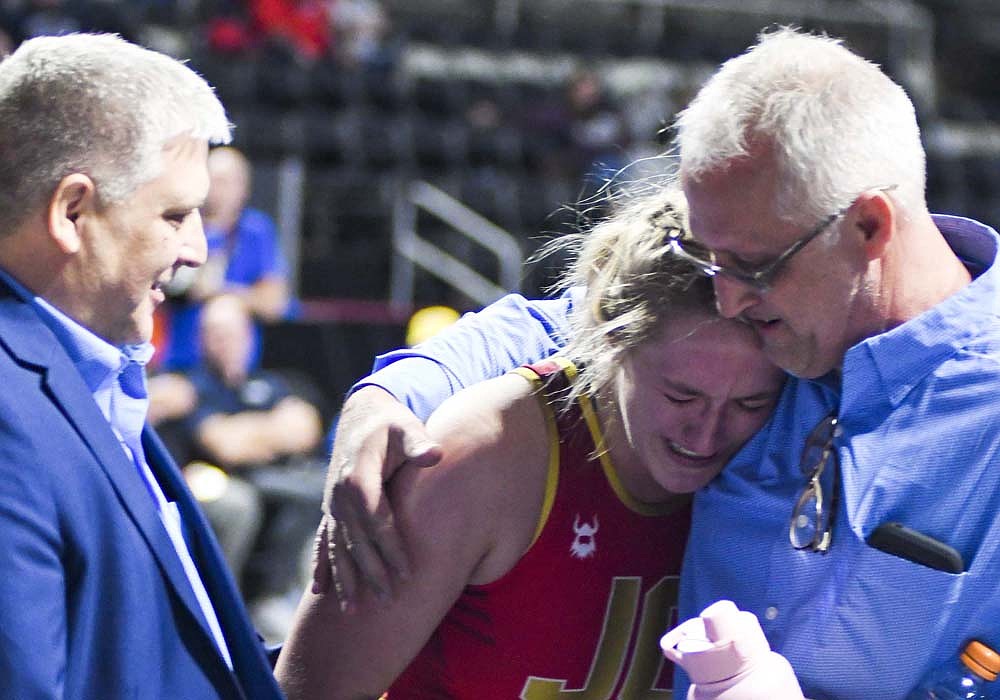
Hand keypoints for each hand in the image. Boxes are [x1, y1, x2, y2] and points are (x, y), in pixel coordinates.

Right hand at [312, 386, 441, 610]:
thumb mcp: (406, 427)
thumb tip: (435, 454)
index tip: (407, 573)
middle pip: (356, 541)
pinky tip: (321, 592)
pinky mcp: (331, 509)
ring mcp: (332, 504)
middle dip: (371, 573)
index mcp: (358, 477)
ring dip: (345, 579)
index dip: (389, 547)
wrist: (362, 414)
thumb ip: (419, 442)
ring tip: (353, 610)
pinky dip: (323, 566)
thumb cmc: (390, 423)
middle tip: (388, 602)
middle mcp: (339, 495)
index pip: (375, 520)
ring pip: (338, 548)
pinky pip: (324, 542)